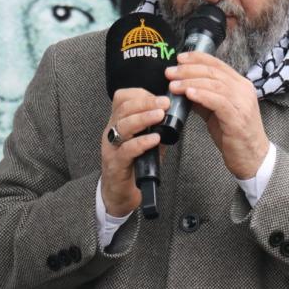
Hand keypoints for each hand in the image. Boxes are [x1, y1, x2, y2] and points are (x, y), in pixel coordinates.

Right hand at [100, 89, 168, 216]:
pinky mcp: (115, 164)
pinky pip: (126, 150)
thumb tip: (176, 116)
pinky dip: (141, 142)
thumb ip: (158, 128)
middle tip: (164, 103)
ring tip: (160, 116)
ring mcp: (111, 147)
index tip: (160, 97)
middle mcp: (112, 131)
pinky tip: (155, 139)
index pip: (122, 98)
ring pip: (123, 126)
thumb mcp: (148, 142)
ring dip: (143, 118)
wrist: (120, 193)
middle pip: (124, 108)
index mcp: (119, 122)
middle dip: (146, 102)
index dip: (141, 94)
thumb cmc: (134, 165)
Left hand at [165, 51, 268, 178]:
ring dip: (191, 82)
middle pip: (213, 72)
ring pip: (214, 84)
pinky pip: (218, 101)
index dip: (197, 58)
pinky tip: (189, 94)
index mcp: (240, 84)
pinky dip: (202, 95)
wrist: (252, 158)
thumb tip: (183, 87)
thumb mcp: (217, 111)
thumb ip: (204, 97)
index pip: (217, 64)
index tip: (180, 58)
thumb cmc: (234, 135)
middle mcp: (243, 90)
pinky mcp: (238, 117)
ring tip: (173, 84)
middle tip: (170, 72)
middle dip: (189, 70)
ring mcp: (243, 103)